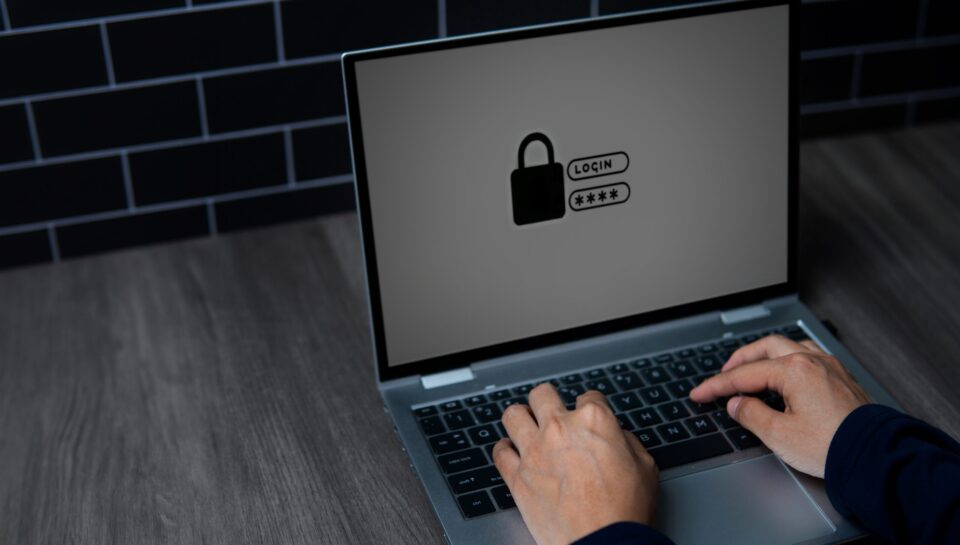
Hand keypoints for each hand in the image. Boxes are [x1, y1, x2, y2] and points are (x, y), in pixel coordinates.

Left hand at [493, 384, 657, 544]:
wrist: (603, 542)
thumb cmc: (626, 510)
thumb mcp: (645, 467)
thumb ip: (627, 441)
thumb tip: (616, 436)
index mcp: (594, 420)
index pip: (588, 396)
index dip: (592, 406)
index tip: (589, 414)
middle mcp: (560, 428)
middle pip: (542, 394)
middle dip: (548, 401)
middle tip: (551, 412)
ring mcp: (534, 451)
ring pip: (513, 415)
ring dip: (521, 418)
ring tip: (526, 426)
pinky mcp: (517, 477)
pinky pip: (499, 452)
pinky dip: (504, 450)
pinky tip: (511, 452)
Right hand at [690, 335, 870, 476]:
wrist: (877, 458)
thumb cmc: (834, 448)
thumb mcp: (780, 436)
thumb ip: (751, 415)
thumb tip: (738, 404)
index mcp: (794, 371)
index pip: (744, 375)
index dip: (717, 386)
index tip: (700, 393)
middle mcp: (813, 361)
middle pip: (766, 348)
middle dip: (740, 360)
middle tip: (723, 375)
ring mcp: (830, 367)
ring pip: (790, 346)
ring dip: (766, 355)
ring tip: (752, 369)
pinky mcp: (842, 378)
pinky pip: (809, 356)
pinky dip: (788, 360)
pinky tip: (786, 373)